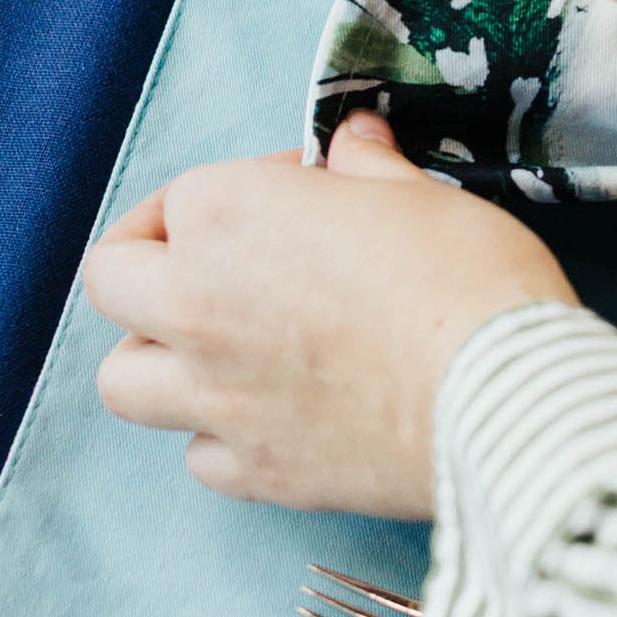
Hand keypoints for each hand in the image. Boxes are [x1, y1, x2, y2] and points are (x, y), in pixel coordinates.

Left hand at [82, 111, 575, 516]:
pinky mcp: (254, 473)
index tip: (307, 193)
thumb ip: (367, 168)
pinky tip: (276, 413)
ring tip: (223, 344)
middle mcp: (197, 305)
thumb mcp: (422, 193)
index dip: (254, 185)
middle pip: (112, 278)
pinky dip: (221, 433)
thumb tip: (352, 143)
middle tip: (219, 259)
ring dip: (158, 355)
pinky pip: (198, 453)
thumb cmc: (467, 277)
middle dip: (153, 259)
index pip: (189, 191)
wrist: (503, 399)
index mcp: (229, 216)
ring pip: (123, 379)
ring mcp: (216, 398)